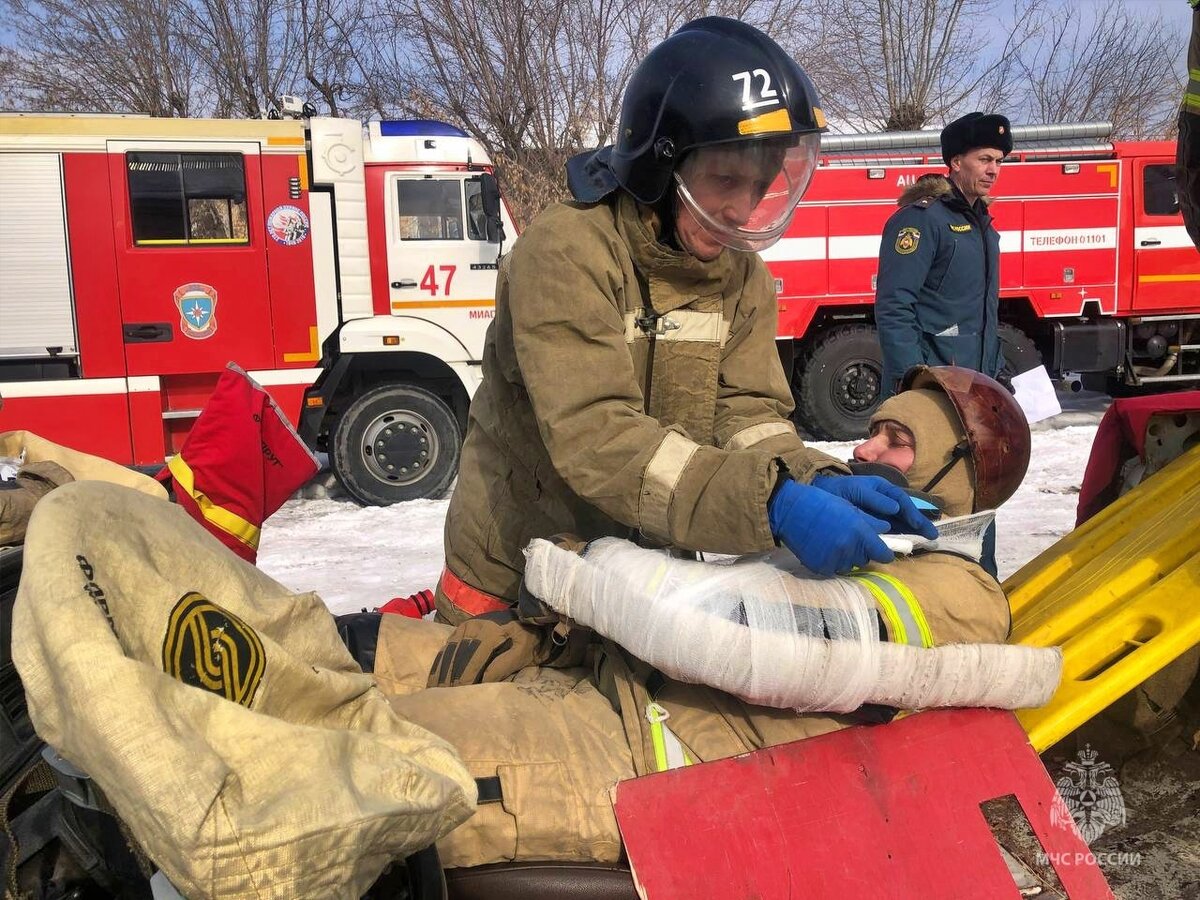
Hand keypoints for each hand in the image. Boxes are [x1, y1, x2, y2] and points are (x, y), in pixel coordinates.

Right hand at [427, 609, 543, 686]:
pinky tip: (435, 677)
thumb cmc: (526, 640)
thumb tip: (483, 681)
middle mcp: (475, 626)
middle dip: (451, 677)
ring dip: (441, 671)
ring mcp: (466, 626)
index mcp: (492, 631)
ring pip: (450, 651)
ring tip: (435, 690)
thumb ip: (503, 666)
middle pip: (458, 655)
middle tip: (444, 696)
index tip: (459, 692)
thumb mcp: (521, 654)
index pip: (474, 658)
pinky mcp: (461, 629)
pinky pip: (448, 647)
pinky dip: (440, 663)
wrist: (525, 621)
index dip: (466, 676)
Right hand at [767, 478, 894, 575]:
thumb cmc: (822, 503)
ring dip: (847, 557)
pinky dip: (831, 561)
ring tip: (834, 542)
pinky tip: (823, 548)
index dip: (884, 552)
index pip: (884, 555)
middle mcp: (849, 549)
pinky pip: (834, 569)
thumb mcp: (850, 508)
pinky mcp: (820, 568)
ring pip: (850, 565)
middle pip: (866, 560)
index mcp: (859, 533)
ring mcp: (834, 560)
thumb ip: (870, 522)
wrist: (791, 511)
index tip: (881, 549)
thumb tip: (886, 530)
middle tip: (850, 538)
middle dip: (862, 551)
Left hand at [812, 474, 938, 539]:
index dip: (913, 514)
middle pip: (906, 515)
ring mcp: (878, 515)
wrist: (818, 496)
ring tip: (924, 544)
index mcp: (883, 490)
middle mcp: (884, 503)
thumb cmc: (838, 490)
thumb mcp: (855, 489)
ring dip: (911, 534)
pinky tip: (900, 549)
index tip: (919, 525)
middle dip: (919, 526)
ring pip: (899, 525)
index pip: (903, 502)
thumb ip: (874, 498)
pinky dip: (894, 540)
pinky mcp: (870, 526)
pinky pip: (886, 533)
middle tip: (933, 538)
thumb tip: (894, 509)